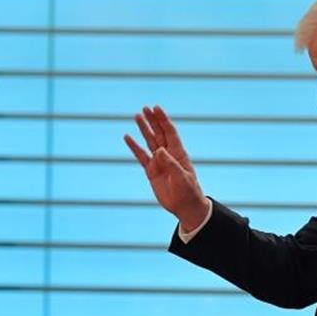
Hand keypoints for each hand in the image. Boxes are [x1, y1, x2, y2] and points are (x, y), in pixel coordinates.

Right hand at [123, 105, 207, 229]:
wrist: (185, 207)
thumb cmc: (189, 192)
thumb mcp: (182, 179)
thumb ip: (171, 164)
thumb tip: (159, 150)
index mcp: (178, 153)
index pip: (170, 132)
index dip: (163, 120)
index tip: (156, 108)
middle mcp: (168, 154)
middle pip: (159, 133)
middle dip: (153, 120)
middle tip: (145, 108)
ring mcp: (159, 162)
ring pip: (150, 141)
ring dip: (144, 129)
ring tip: (137, 116)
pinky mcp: (151, 171)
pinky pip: (141, 156)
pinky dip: (134, 146)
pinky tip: (127, 137)